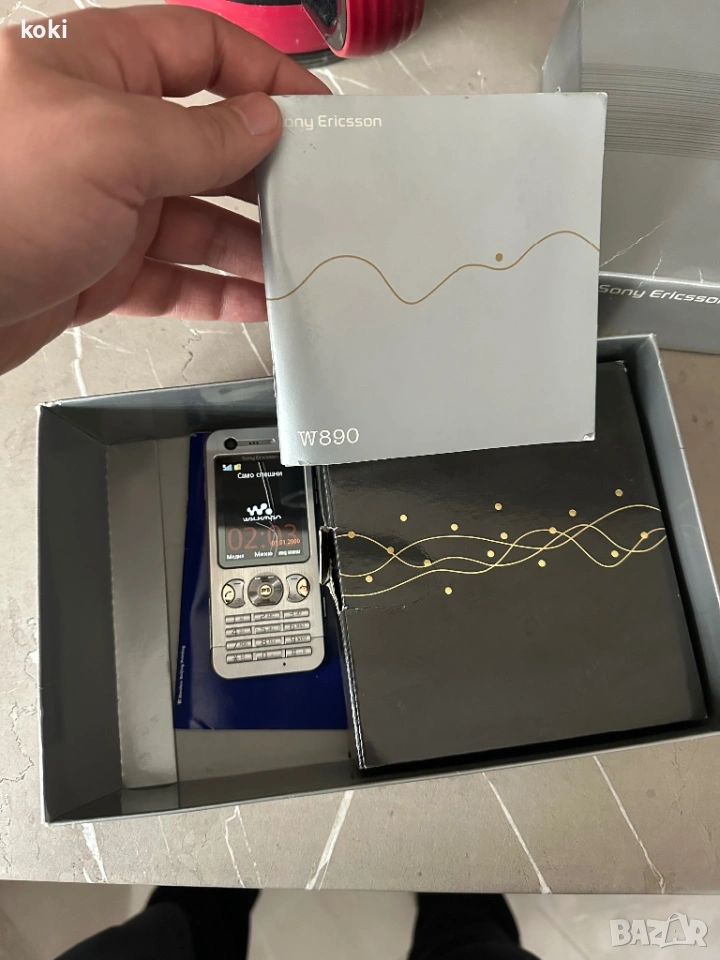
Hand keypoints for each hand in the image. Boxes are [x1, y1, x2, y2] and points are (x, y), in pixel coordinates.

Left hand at [0, 6, 326, 373]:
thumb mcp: (109, 145)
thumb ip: (197, 135)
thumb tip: (262, 122)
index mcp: (96, 70)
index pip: (199, 52)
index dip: (264, 77)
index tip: (318, 113)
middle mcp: (102, 135)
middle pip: (207, 142)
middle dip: (266, 170)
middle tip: (319, 197)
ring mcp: (102, 208)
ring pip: (198, 220)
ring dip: (250, 242)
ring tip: (298, 260)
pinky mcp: (98, 271)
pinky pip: (174, 279)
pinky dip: (216, 292)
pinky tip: (255, 302)